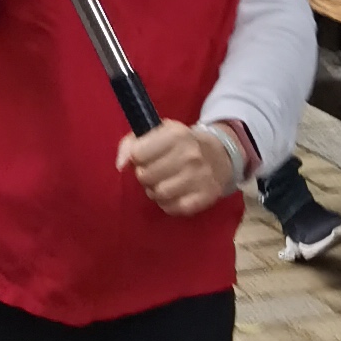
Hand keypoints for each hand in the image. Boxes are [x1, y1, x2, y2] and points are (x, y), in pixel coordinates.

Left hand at [117, 119, 241, 217]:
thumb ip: (131, 143)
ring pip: (158, 193)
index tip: (147, 156)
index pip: (138, 153)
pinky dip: (168, 204)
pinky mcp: (206, 196)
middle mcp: (190, 154)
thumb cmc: (179, 144)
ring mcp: (200, 176)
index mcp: (176, 134)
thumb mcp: (157, 133)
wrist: (219, 155)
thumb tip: (121, 165)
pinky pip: (173, 208)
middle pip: (145, 175)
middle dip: (145, 175)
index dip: (138, 157)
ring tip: (163, 183)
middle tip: (155, 171)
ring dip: (155, 191)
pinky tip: (174, 194)